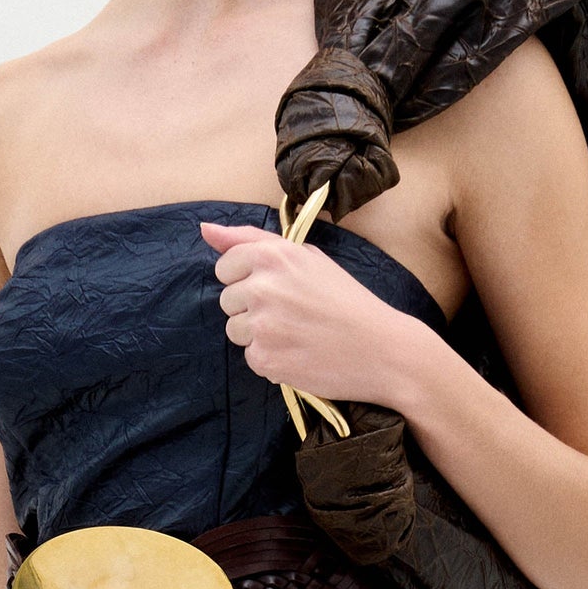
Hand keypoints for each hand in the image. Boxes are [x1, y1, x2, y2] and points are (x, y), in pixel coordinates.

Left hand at [198, 219, 428, 408]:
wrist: (383, 350)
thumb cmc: (347, 300)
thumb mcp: (306, 257)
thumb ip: (252, 239)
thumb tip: (204, 230)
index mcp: (273, 256)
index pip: (225, 266)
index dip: (248, 278)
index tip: (278, 287)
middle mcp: (262, 287)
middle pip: (227, 300)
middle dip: (252, 308)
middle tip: (293, 313)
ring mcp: (262, 325)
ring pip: (235, 330)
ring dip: (258, 334)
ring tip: (296, 334)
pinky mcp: (265, 359)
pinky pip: (250, 357)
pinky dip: (271, 358)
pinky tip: (299, 353)